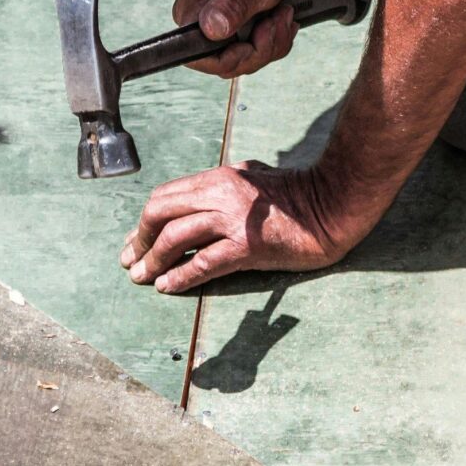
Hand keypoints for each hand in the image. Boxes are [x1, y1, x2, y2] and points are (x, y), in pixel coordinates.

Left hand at [120, 161, 373, 292]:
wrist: (333, 207)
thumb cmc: (298, 195)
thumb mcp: (254, 178)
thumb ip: (226, 184)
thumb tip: (200, 198)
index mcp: (220, 177)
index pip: (167, 196)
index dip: (145, 220)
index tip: (136, 240)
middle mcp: (221, 193)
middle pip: (161, 212)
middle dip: (140, 239)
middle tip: (131, 260)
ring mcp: (233, 219)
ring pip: (175, 237)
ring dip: (153, 261)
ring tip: (142, 278)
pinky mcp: (247, 245)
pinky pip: (203, 263)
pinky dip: (180, 277)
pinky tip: (168, 287)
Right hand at [173, 0, 295, 77]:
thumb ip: (235, 5)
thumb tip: (212, 29)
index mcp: (192, 13)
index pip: (205, 61)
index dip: (238, 58)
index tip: (261, 31)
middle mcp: (196, 23)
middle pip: (229, 64)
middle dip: (263, 48)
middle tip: (281, 15)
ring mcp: (212, 26)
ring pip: (245, 59)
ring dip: (272, 41)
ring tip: (283, 11)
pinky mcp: (229, 27)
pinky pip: (252, 50)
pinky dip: (273, 38)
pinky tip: (281, 16)